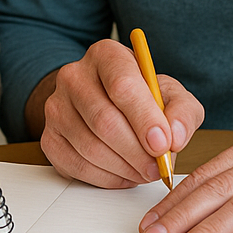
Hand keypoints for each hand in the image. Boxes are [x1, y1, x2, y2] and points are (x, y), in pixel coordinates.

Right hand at [34, 39, 204, 188]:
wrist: (104, 102)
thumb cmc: (139, 97)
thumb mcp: (170, 94)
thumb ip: (182, 111)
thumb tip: (176, 137)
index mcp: (106, 54)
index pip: (122, 85)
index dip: (145, 119)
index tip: (163, 143)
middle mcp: (74, 75)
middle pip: (104, 120)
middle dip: (137, 152)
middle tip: (157, 166)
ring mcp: (57, 107)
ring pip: (90, 147)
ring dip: (124, 168)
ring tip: (144, 170)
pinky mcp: (49, 138)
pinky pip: (77, 166)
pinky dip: (107, 178)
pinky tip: (124, 172)